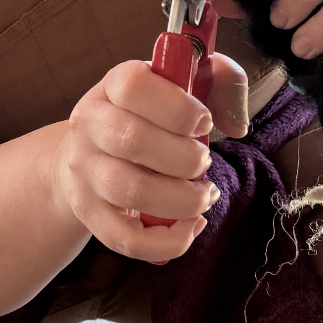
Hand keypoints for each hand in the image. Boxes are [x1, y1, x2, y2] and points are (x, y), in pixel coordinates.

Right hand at [53, 56, 246, 260]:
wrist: (87, 153)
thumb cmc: (148, 116)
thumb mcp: (182, 84)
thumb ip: (222, 81)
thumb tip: (237, 125)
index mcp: (112, 87)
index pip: (134, 86)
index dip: (179, 108)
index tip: (204, 122)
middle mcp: (89, 126)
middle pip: (134, 141)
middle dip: (187, 158)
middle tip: (204, 162)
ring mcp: (85, 173)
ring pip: (132, 192)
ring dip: (183, 199)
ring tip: (204, 194)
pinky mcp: (90, 214)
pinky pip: (126, 239)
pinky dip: (168, 241)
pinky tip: (191, 225)